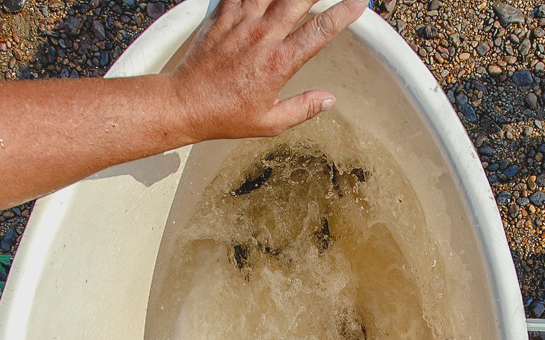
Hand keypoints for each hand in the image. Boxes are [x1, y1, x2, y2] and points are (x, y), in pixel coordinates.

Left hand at [170, 0, 368, 138]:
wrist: (185, 103)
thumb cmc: (225, 115)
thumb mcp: (269, 122)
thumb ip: (303, 109)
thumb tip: (329, 101)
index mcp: (278, 62)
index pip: (320, 30)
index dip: (343, 13)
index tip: (359, 3)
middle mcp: (262, 36)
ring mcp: (241, 21)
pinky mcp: (223, 14)